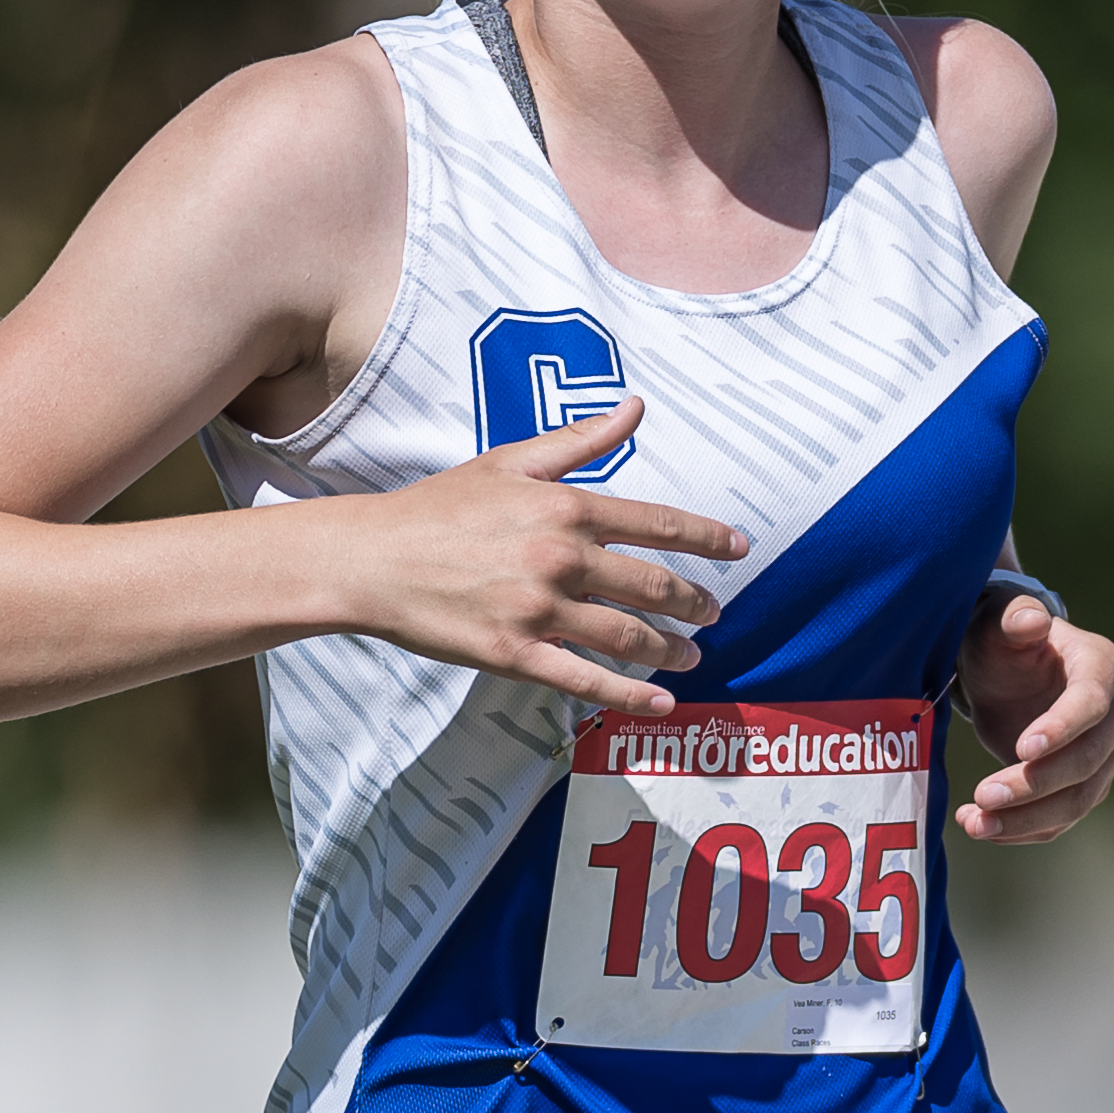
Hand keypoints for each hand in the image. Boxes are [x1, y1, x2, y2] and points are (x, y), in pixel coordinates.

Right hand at [324, 401, 743, 716]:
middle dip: (695, 602)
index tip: (740, 549)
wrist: (373, 559)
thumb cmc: (439, 507)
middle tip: (715, 613)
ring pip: (629, 636)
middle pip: (654, 585)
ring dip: (671, 651)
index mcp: (567, 507)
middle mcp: (563, 558)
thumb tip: (635, 407)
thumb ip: (580, 441)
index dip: (707, 538)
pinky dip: (629, 696)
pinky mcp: (516, 653)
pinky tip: (660, 705)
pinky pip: (586, 680)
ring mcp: (541, 609)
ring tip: (691, 658)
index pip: (658, 524)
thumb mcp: (511, 461)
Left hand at [955, 590, 1113, 841]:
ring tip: (975, 823)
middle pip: (1088, 761)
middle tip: (983, 795)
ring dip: (1026, 818)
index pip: (1092, 704)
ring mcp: (1107, 755)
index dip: (1061, 729)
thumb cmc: (1004, 644)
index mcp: (1103, 667)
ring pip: (1078, 800)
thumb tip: (1031, 621)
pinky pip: (1062, 819)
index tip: (1021, 750)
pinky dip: (1022, 830)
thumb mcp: (1000, 622)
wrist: (1007, 676)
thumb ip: (1013, 618)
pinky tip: (982, 827)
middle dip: (1036, 784)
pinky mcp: (1087, 786)